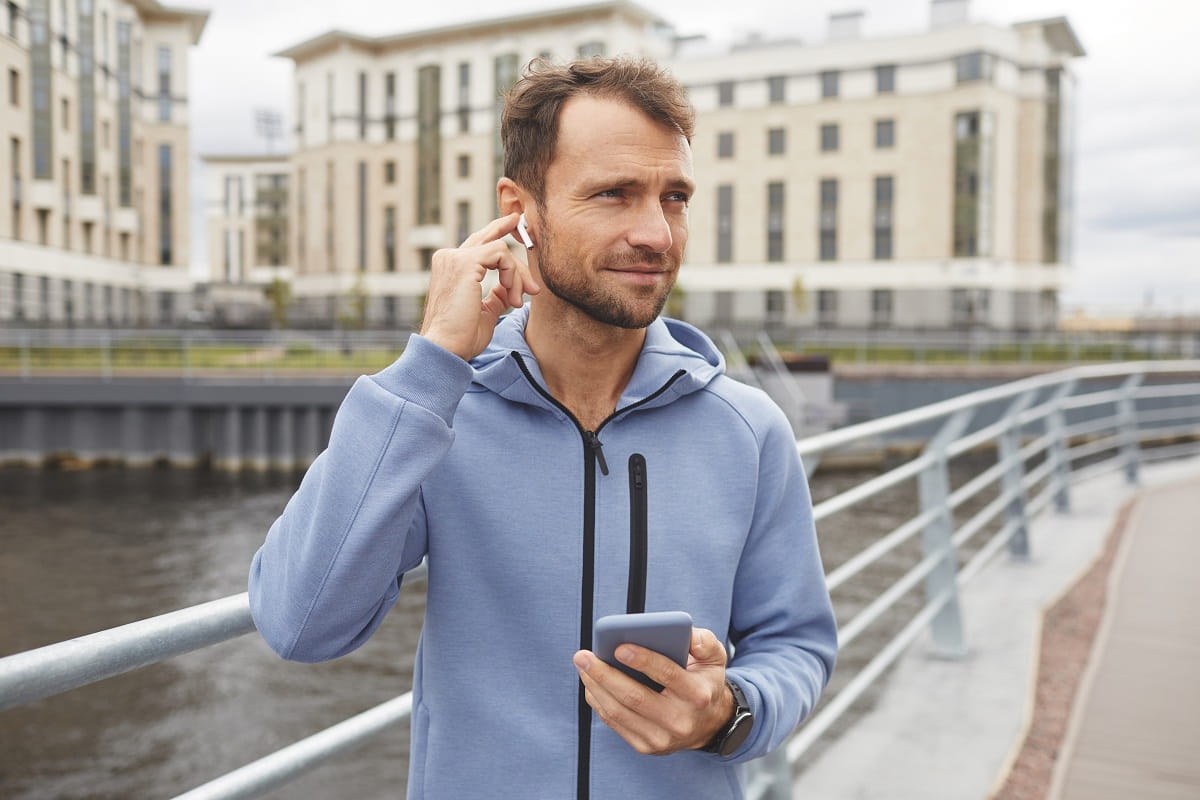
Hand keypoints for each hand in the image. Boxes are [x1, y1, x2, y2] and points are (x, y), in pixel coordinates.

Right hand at [420, 213, 540, 361]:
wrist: (446, 348)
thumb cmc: (461, 337)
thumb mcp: (484, 311)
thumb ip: (496, 295)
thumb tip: (509, 288)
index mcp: (450, 267)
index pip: (478, 243)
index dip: (498, 231)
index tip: (515, 224)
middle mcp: (449, 257)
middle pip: (489, 238)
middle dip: (513, 242)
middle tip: (531, 259)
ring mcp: (455, 258)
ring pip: (500, 249)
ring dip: (516, 275)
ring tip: (516, 301)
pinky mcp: (465, 263)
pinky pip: (501, 254)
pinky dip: (512, 274)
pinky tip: (511, 296)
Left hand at [573, 627, 733, 755]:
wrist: (709, 724)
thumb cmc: (704, 682)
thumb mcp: (714, 658)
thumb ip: (704, 641)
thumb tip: (687, 634)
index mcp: (697, 695)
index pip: (667, 675)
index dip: (642, 660)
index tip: (618, 647)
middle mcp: (680, 721)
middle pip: (634, 697)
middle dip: (604, 674)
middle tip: (583, 655)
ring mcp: (661, 738)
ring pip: (619, 711)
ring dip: (595, 687)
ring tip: (583, 665)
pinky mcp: (646, 747)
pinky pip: (615, 723)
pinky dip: (599, 702)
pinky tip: (590, 684)